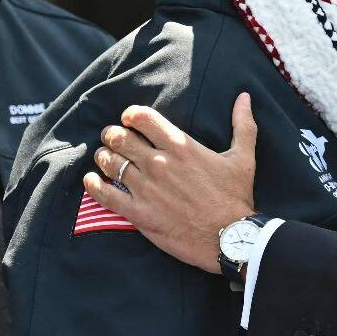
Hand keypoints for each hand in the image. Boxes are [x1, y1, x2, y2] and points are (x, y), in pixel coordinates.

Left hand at [85, 95, 258, 273]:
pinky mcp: (139, 213)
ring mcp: (146, 188)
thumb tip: (245, 97)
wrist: (231, 238)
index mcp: (180, 146)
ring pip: (109, 163)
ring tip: (106, 159)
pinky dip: (93, 185)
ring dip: (104, 157)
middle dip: (112, 135)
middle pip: (119, 138)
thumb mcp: (243, 157)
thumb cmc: (236, 197)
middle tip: (113, 139)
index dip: (130, 115)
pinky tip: (92, 180)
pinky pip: (105, 195)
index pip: (142, 117)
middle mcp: (159, 163)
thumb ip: (242, 125)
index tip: (130, 120)